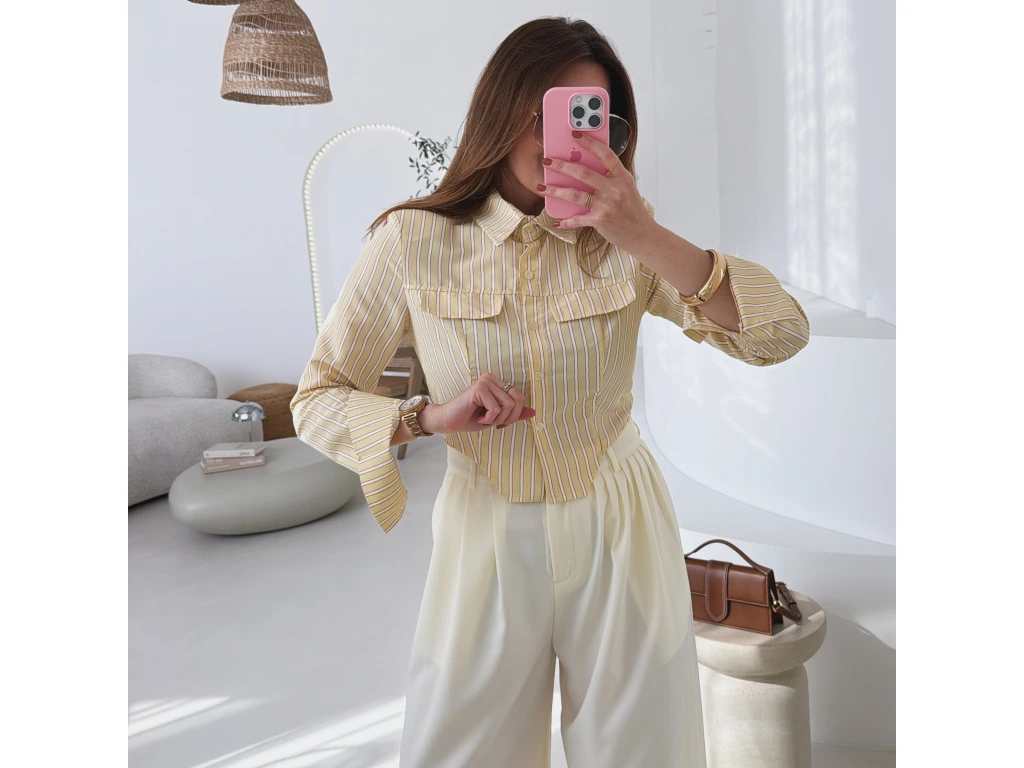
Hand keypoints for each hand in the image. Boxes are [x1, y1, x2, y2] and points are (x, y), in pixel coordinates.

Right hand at [427, 373, 535, 434]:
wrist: (449, 422)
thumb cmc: (471, 419)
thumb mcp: (497, 418)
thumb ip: (514, 413)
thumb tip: (533, 412)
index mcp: (497, 383)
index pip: (520, 398)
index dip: (514, 415)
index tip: (499, 422)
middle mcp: (492, 379)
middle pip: (517, 400)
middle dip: (508, 418)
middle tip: (493, 423)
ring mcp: (485, 382)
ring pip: (508, 405)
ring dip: (497, 419)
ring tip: (484, 419)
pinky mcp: (479, 389)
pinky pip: (496, 408)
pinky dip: (489, 419)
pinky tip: (478, 418)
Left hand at [537, 131, 655, 251]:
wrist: (641, 233)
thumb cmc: (631, 209)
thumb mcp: (626, 187)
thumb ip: (610, 176)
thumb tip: (584, 164)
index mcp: (622, 176)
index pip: (605, 154)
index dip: (589, 143)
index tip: (574, 134)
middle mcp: (615, 189)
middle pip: (583, 172)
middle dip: (562, 166)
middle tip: (546, 161)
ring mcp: (607, 205)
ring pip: (575, 194)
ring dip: (555, 190)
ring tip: (542, 187)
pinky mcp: (600, 220)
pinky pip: (577, 219)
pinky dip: (565, 221)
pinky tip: (556, 220)